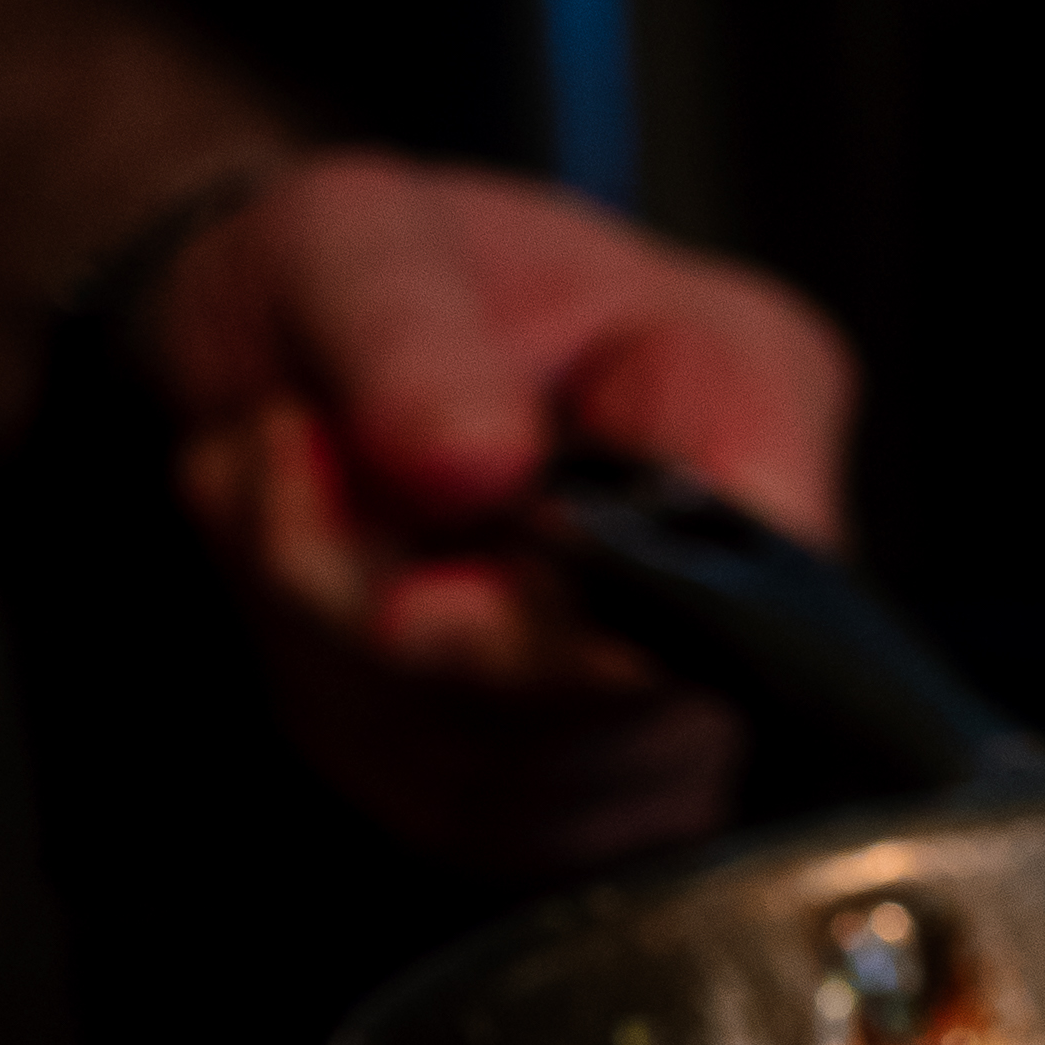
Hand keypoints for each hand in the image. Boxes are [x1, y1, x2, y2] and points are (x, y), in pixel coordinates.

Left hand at [142, 156, 857, 868]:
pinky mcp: (564, 796)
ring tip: (297, 479)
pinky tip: (319, 577)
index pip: (754, 569)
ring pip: (497, 768)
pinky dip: (330, 692)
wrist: (297, 350)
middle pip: (600, 699)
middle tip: (290, 446)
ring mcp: (660, 708)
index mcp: (742, 400)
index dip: (590, 606)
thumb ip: (410, 335)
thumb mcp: (355, 240)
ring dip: (334, 635)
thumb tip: (471, 466)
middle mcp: (733, 573)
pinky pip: (442, 804)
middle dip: (392, 601)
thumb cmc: (365, 280)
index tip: (433, 566)